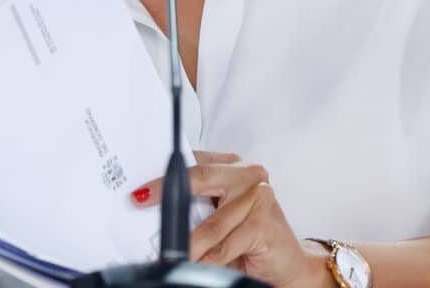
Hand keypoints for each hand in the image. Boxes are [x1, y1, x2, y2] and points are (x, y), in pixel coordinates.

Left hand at [131, 151, 331, 286]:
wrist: (289, 263)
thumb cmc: (250, 236)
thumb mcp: (220, 213)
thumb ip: (197, 205)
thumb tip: (155, 211)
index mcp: (233, 166)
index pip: (193, 164)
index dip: (164, 177)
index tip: (140, 192)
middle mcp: (248, 176)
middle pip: (199, 180)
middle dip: (167, 197)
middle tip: (142, 204)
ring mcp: (259, 198)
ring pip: (210, 224)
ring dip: (186, 244)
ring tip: (168, 254)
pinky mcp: (263, 224)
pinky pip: (224, 246)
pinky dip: (206, 260)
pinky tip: (195, 265)